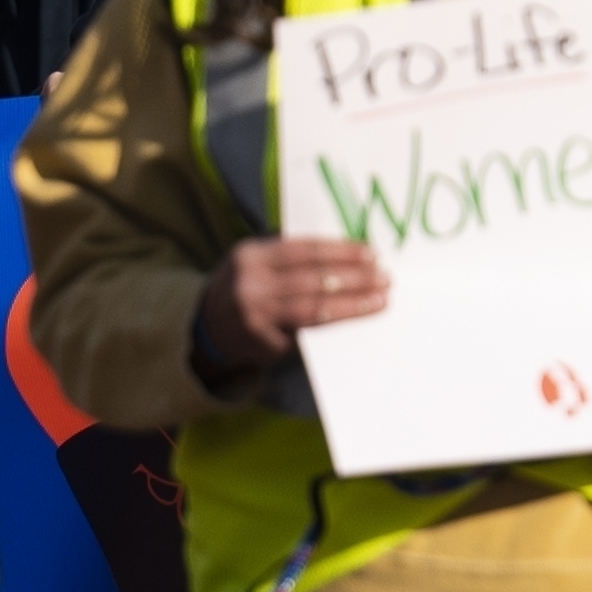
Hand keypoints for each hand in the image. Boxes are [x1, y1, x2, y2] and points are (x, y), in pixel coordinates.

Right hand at [200, 237, 389, 376]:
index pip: (304, 250)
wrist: (207, 327)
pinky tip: (357, 318)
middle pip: (313, 278)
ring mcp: (257, 315)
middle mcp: (251, 284)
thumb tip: (349, 250)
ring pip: (314, 307)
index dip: (341, 251)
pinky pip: (308, 331)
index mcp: (251, 256)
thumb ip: (290, 255)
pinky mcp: (265, 341)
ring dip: (353, 303)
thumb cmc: (246, 286)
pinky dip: (336, 323)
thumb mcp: (255, 261)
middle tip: (384, 276)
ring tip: (380, 298)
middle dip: (355, 277)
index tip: (371, 253)